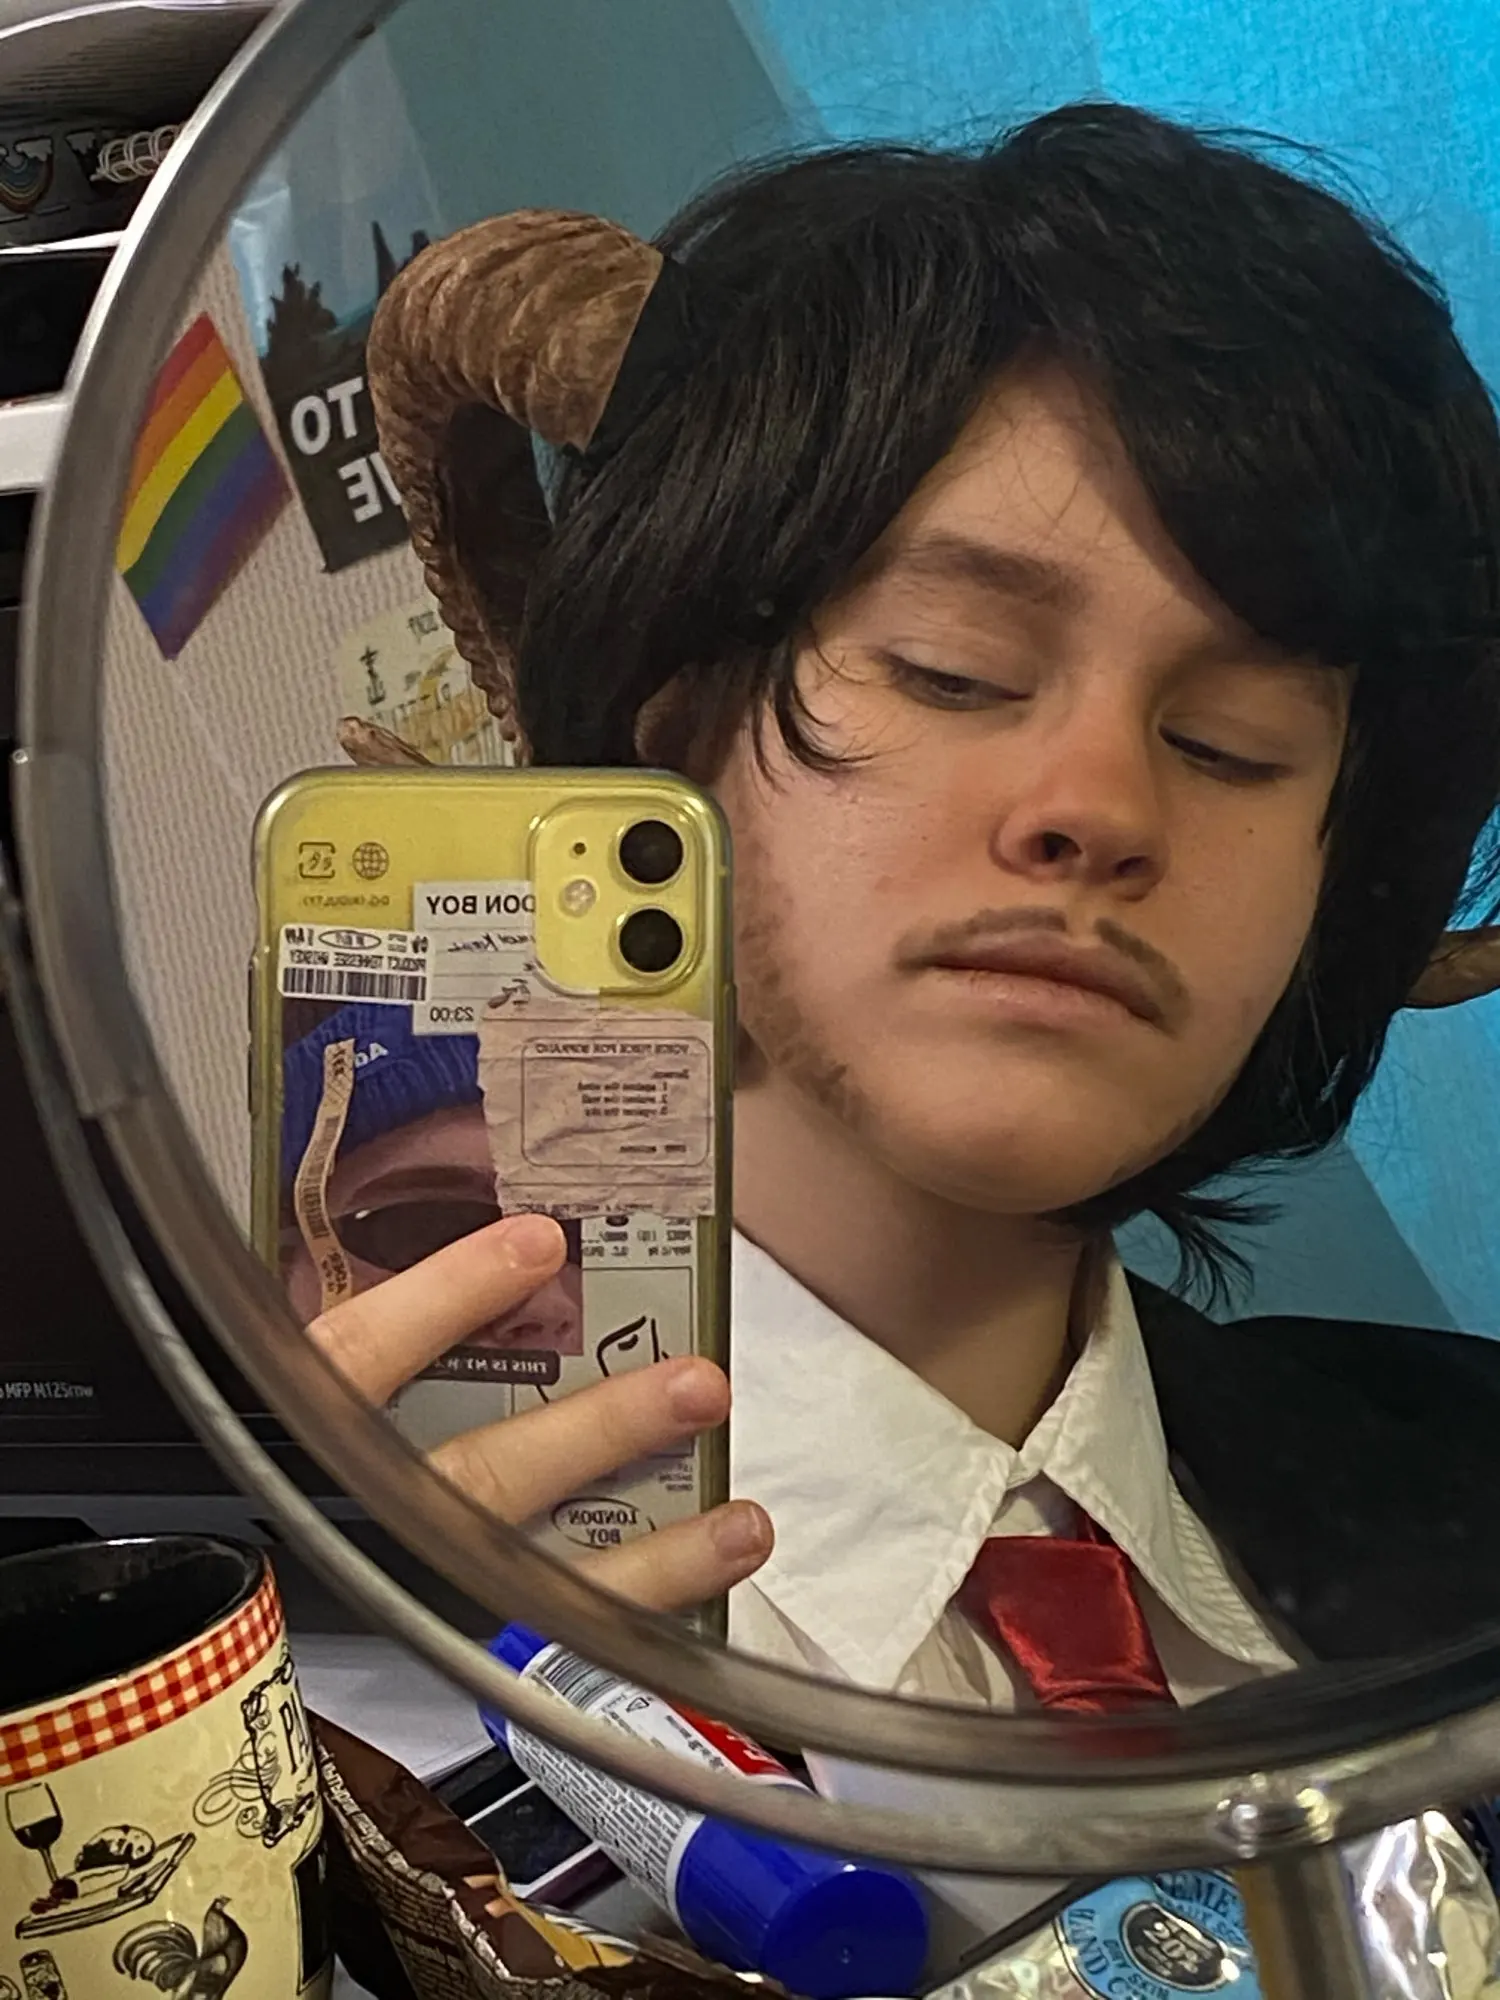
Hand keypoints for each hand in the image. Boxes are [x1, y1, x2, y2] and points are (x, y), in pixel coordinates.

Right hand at [308, 1212, 771, 1612]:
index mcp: (304, 1436)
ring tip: (743, 1522)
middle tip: (697, 1386)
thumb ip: (366, 1330)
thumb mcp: (291, 1388)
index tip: (539, 1241)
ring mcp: (416, 1594)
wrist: (215, 1638)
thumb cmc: (281, 1478)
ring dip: (654, 1559)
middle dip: (597, 1433)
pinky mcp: (457, 1646)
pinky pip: (557, 1645)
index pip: (362, 1358)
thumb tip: (499, 1246)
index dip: (449, 1299)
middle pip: (478, 1482)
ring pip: (532, 1585)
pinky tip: (715, 1573)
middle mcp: (365, 1524)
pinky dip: (644, 1611)